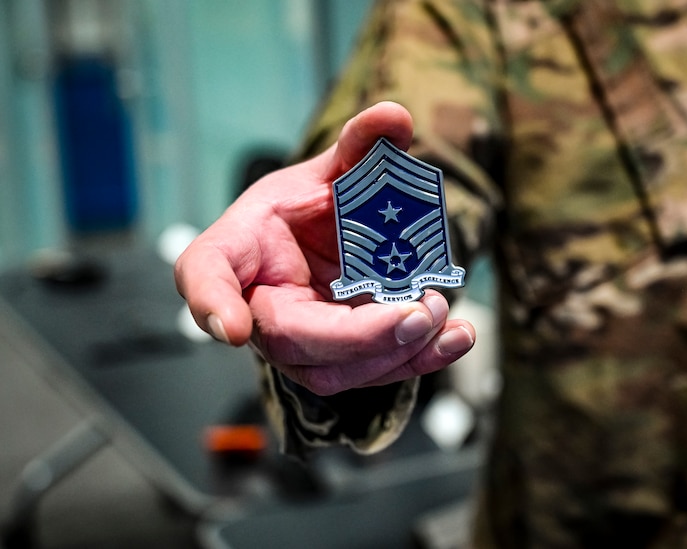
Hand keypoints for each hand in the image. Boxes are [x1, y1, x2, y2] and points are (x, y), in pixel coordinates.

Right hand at [175, 102, 475, 395]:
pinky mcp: (336, 362)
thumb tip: (395, 116)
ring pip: (335, 370)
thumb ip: (357, 147)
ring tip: (439, 316)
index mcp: (235, 250)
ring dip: (395, 352)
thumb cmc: (305, 214)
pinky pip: (368, 374)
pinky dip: (417, 359)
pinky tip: (456, 337)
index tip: (232, 327)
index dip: (212, 302)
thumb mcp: (326, 172)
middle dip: (357, 336)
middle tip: (414, 314)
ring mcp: (297, 344)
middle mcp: (256, 307)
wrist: (320, 249)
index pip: (206, 274)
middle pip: (290, 336)